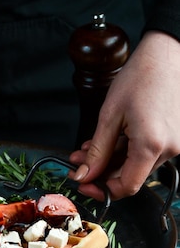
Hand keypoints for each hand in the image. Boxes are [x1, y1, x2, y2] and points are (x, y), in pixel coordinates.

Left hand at [68, 30, 179, 199]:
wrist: (165, 57)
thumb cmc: (139, 78)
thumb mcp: (110, 115)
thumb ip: (97, 149)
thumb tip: (85, 174)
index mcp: (151, 145)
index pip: (127, 186)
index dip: (102, 190)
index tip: (83, 183)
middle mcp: (169, 149)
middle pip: (131, 175)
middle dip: (101, 171)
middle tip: (78, 162)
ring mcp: (175, 144)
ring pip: (138, 164)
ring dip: (112, 159)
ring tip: (88, 146)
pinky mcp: (174, 137)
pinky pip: (148, 152)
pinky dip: (127, 150)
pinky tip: (109, 140)